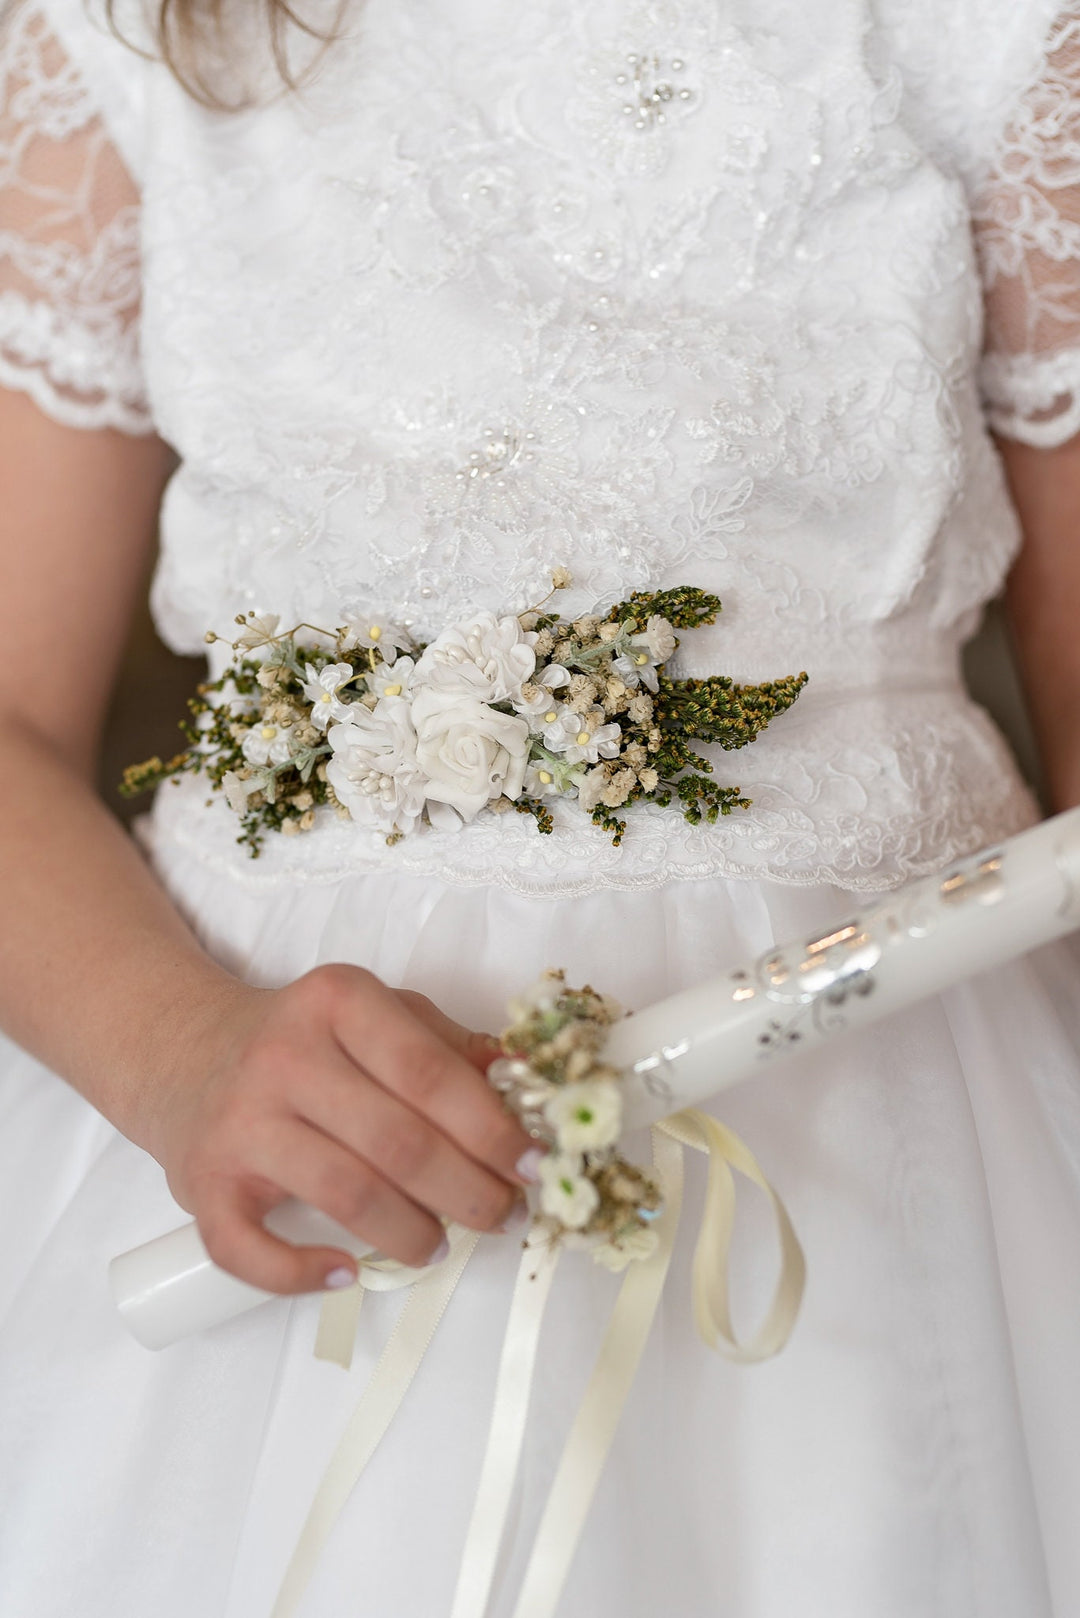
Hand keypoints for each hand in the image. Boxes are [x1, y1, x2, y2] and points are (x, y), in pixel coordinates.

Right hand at [141, 965, 537, 1294]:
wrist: (184, 1050)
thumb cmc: (304, 1039)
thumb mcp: (376, 1013)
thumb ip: (448, 1043)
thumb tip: (520, 1082)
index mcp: (338, 1002)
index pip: (429, 1074)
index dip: (491, 1129)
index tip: (533, 1167)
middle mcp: (285, 1056)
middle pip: (398, 1142)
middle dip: (468, 1191)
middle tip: (502, 1215)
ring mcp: (240, 1122)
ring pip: (345, 1194)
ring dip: (410, 1233)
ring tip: (440, 1245)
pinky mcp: (203, 1182)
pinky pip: (249, 1248)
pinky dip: (302, 1273)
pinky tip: (347, 1273)